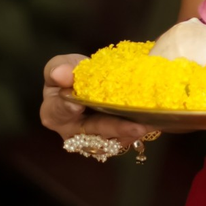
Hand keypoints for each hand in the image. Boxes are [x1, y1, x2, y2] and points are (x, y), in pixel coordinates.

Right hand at [40, 53, 160, 149]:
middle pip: (93, 132)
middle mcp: (71, 132)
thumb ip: (59, 68)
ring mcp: (92, 138)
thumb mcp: (61, 65)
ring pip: (112, 140)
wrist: (88, 81)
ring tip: (148, 125)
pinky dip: (137, 131)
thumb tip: (60, 73)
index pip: (58, 112)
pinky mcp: (110, 139)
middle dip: (115, 129)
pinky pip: (124, 139)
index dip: (67, 108)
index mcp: (53, 113)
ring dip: (131, 133)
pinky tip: (151, 122)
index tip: (77, 104)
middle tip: (135, 126)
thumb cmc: (70, 74)